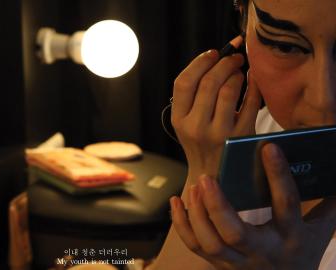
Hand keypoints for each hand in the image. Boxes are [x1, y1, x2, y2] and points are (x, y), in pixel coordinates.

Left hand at [170, 143, 335, 269]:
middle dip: (218, 206)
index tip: (268, 147)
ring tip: (195, 186)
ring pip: (211, 243)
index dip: (278, 175)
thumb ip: (327, 204)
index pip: (286, 205)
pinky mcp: (219, 264)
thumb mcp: (320, 230)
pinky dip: (182, 225)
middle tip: (207, 178)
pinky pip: (195, 246)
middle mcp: (262, 252)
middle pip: (235, 233)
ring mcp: (237, 261)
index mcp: (291, 237)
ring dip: (198, 214)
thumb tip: (332, 171)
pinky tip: (177, 201)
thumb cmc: (302, 252)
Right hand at [171, 48, 260, 199]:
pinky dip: (254, 86)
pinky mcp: (240, 137)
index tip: (212, 53)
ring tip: (240, 71)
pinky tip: (254, 79)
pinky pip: (250, 103)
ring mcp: (218, 133)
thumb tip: (213, 59)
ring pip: (228, 90)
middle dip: (224, 62)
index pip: (183, 82)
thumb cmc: (201, 144)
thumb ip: (192, 98)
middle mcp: (195, 127)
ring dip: (237, 73)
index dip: (199, 62)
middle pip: (208, 82)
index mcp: (179, 120)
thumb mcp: (186, 124)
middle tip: (234, 57)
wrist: (213, 177)